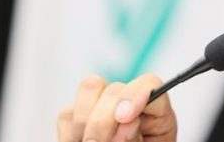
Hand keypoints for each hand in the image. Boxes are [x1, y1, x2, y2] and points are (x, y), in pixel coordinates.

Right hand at [57, 73, 177, 141]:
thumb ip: (136, 138)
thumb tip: (124, 123)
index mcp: (156, 114)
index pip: (149, 85)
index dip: (136, 95)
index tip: (126, 117)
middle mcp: (129, 104)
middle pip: (114, 89)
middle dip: (104, 119)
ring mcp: (103, 108)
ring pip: (89, 90)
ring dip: (86, 124)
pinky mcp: (78, 119)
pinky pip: (67, 114)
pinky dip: (70, 134)